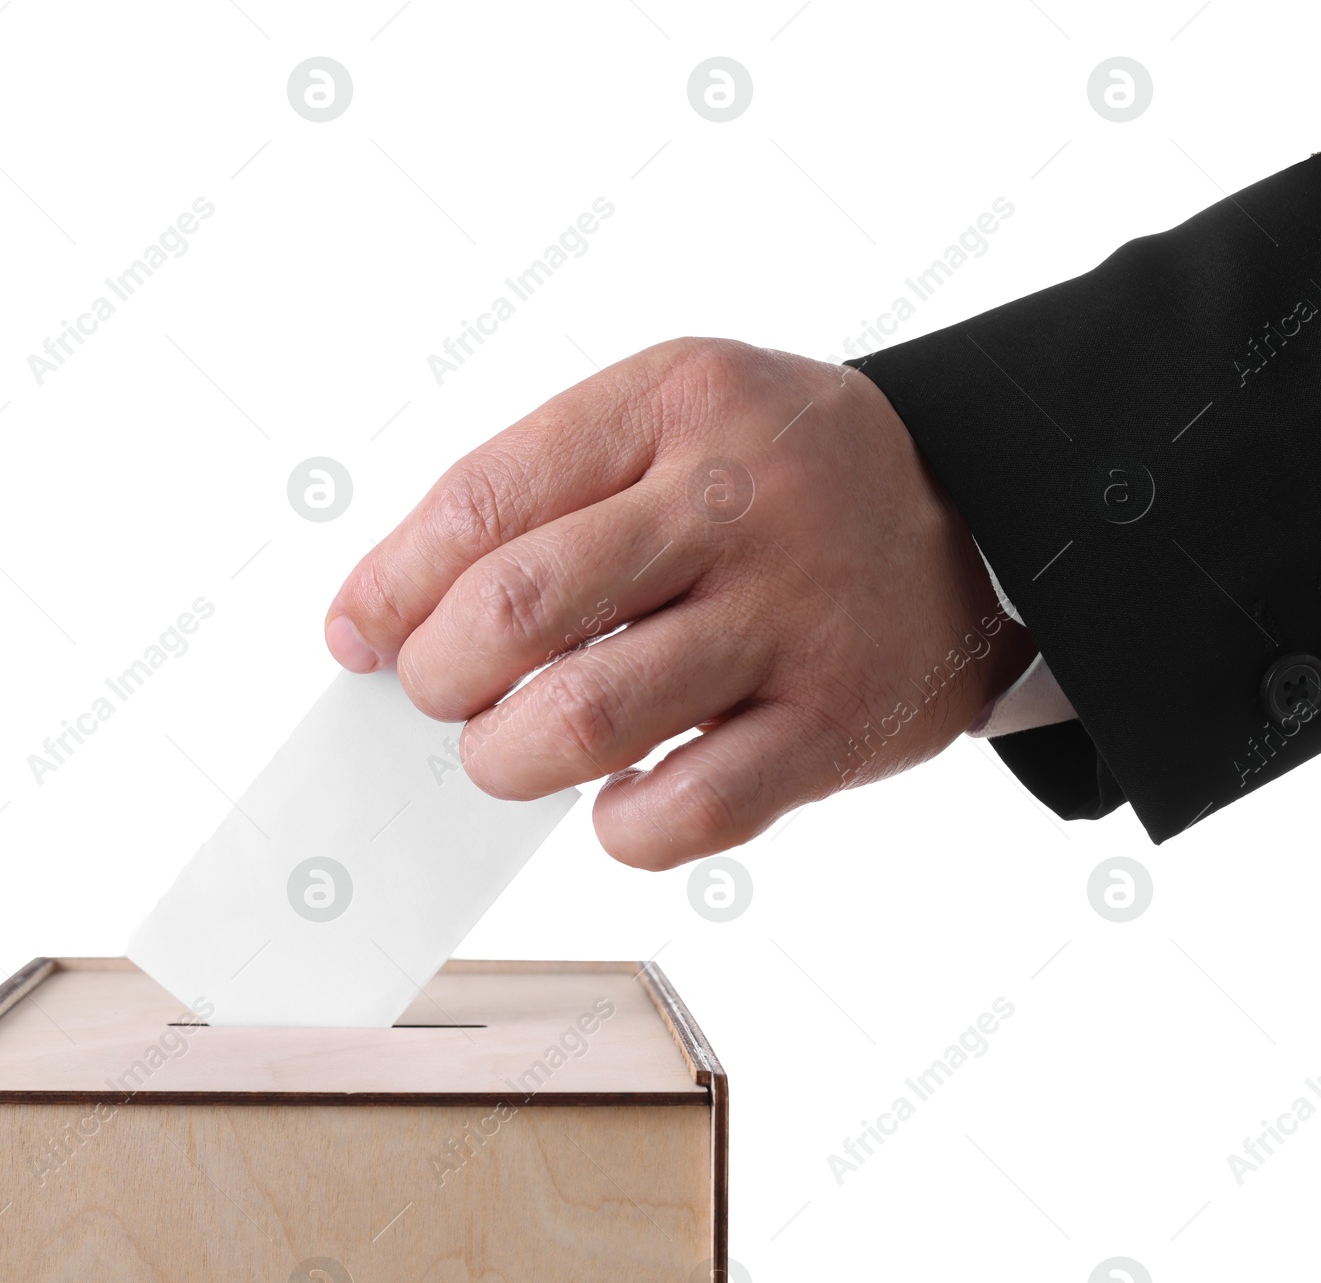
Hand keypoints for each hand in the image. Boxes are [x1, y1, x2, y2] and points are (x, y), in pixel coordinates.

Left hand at [325, 338, 1035, 868]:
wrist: (978, 513)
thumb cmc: (779, 480)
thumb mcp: (672, 424)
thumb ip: (542, 496)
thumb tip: (388, 618)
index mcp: (674, 402)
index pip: (481, 500)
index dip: (391, 585)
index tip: (356, 636)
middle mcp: (737, 499)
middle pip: (518, 607)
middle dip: (440, 676)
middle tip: (443, 693)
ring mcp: (794, 614)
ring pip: (586, 716)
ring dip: (505, 758)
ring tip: (506, 753)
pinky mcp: (837, 723)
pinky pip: (691, 809)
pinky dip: (620, 826)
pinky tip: (614, 803)